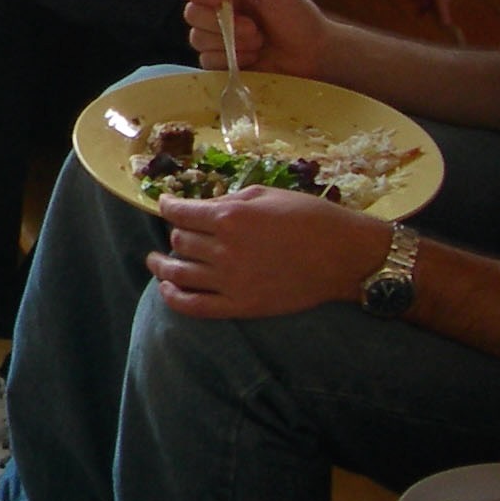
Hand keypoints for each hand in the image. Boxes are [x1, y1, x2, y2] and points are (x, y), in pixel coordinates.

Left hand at [145, 187, 388, 318]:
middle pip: (179, 241)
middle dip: (176, 233)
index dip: (168, 206)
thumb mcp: (268, 194)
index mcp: (229, 216)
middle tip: (179, 232)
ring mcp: (230, 280)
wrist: (344, 256)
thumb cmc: (311, 217)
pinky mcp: (241, 306)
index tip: (166, 205)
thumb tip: (205, 206)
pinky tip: (167, 289)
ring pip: (179, 272)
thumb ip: (230, 199)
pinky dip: (174, 298)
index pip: (180, 212)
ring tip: (155, 262)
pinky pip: (195, 306)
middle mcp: (223, 248)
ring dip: (162, 266)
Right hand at [179, 0, 327, 77]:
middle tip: (253, 27)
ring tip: (258, 43)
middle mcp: (217, 11)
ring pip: (197, 38)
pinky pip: (207, 60)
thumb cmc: (298, 16)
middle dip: (221, 23)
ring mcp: (217, 39)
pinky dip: (230, 59)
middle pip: (190, 13)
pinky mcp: (221, 62)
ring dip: (231, 42)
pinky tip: (253, 58)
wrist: (314, 54)